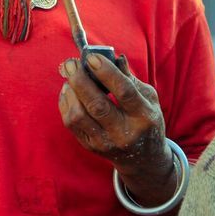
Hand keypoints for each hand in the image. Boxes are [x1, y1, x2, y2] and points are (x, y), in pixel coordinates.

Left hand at [58, 53, 168, 183]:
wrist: (142, 159)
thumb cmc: (145, 120)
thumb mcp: (148, 98)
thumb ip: (130, 78)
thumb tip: (112, 57)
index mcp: (143, 116)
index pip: (124, 92)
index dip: (106, 72)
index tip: (92, 57)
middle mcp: (124, 132)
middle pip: (97, 105)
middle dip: (80, 80)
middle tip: (70, 63)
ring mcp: (105, 143)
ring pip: (79, 116)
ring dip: (70, 92)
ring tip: (70, 76)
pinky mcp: (90, 146)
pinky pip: (71, 123)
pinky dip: (66, 103)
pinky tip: (68, 90)